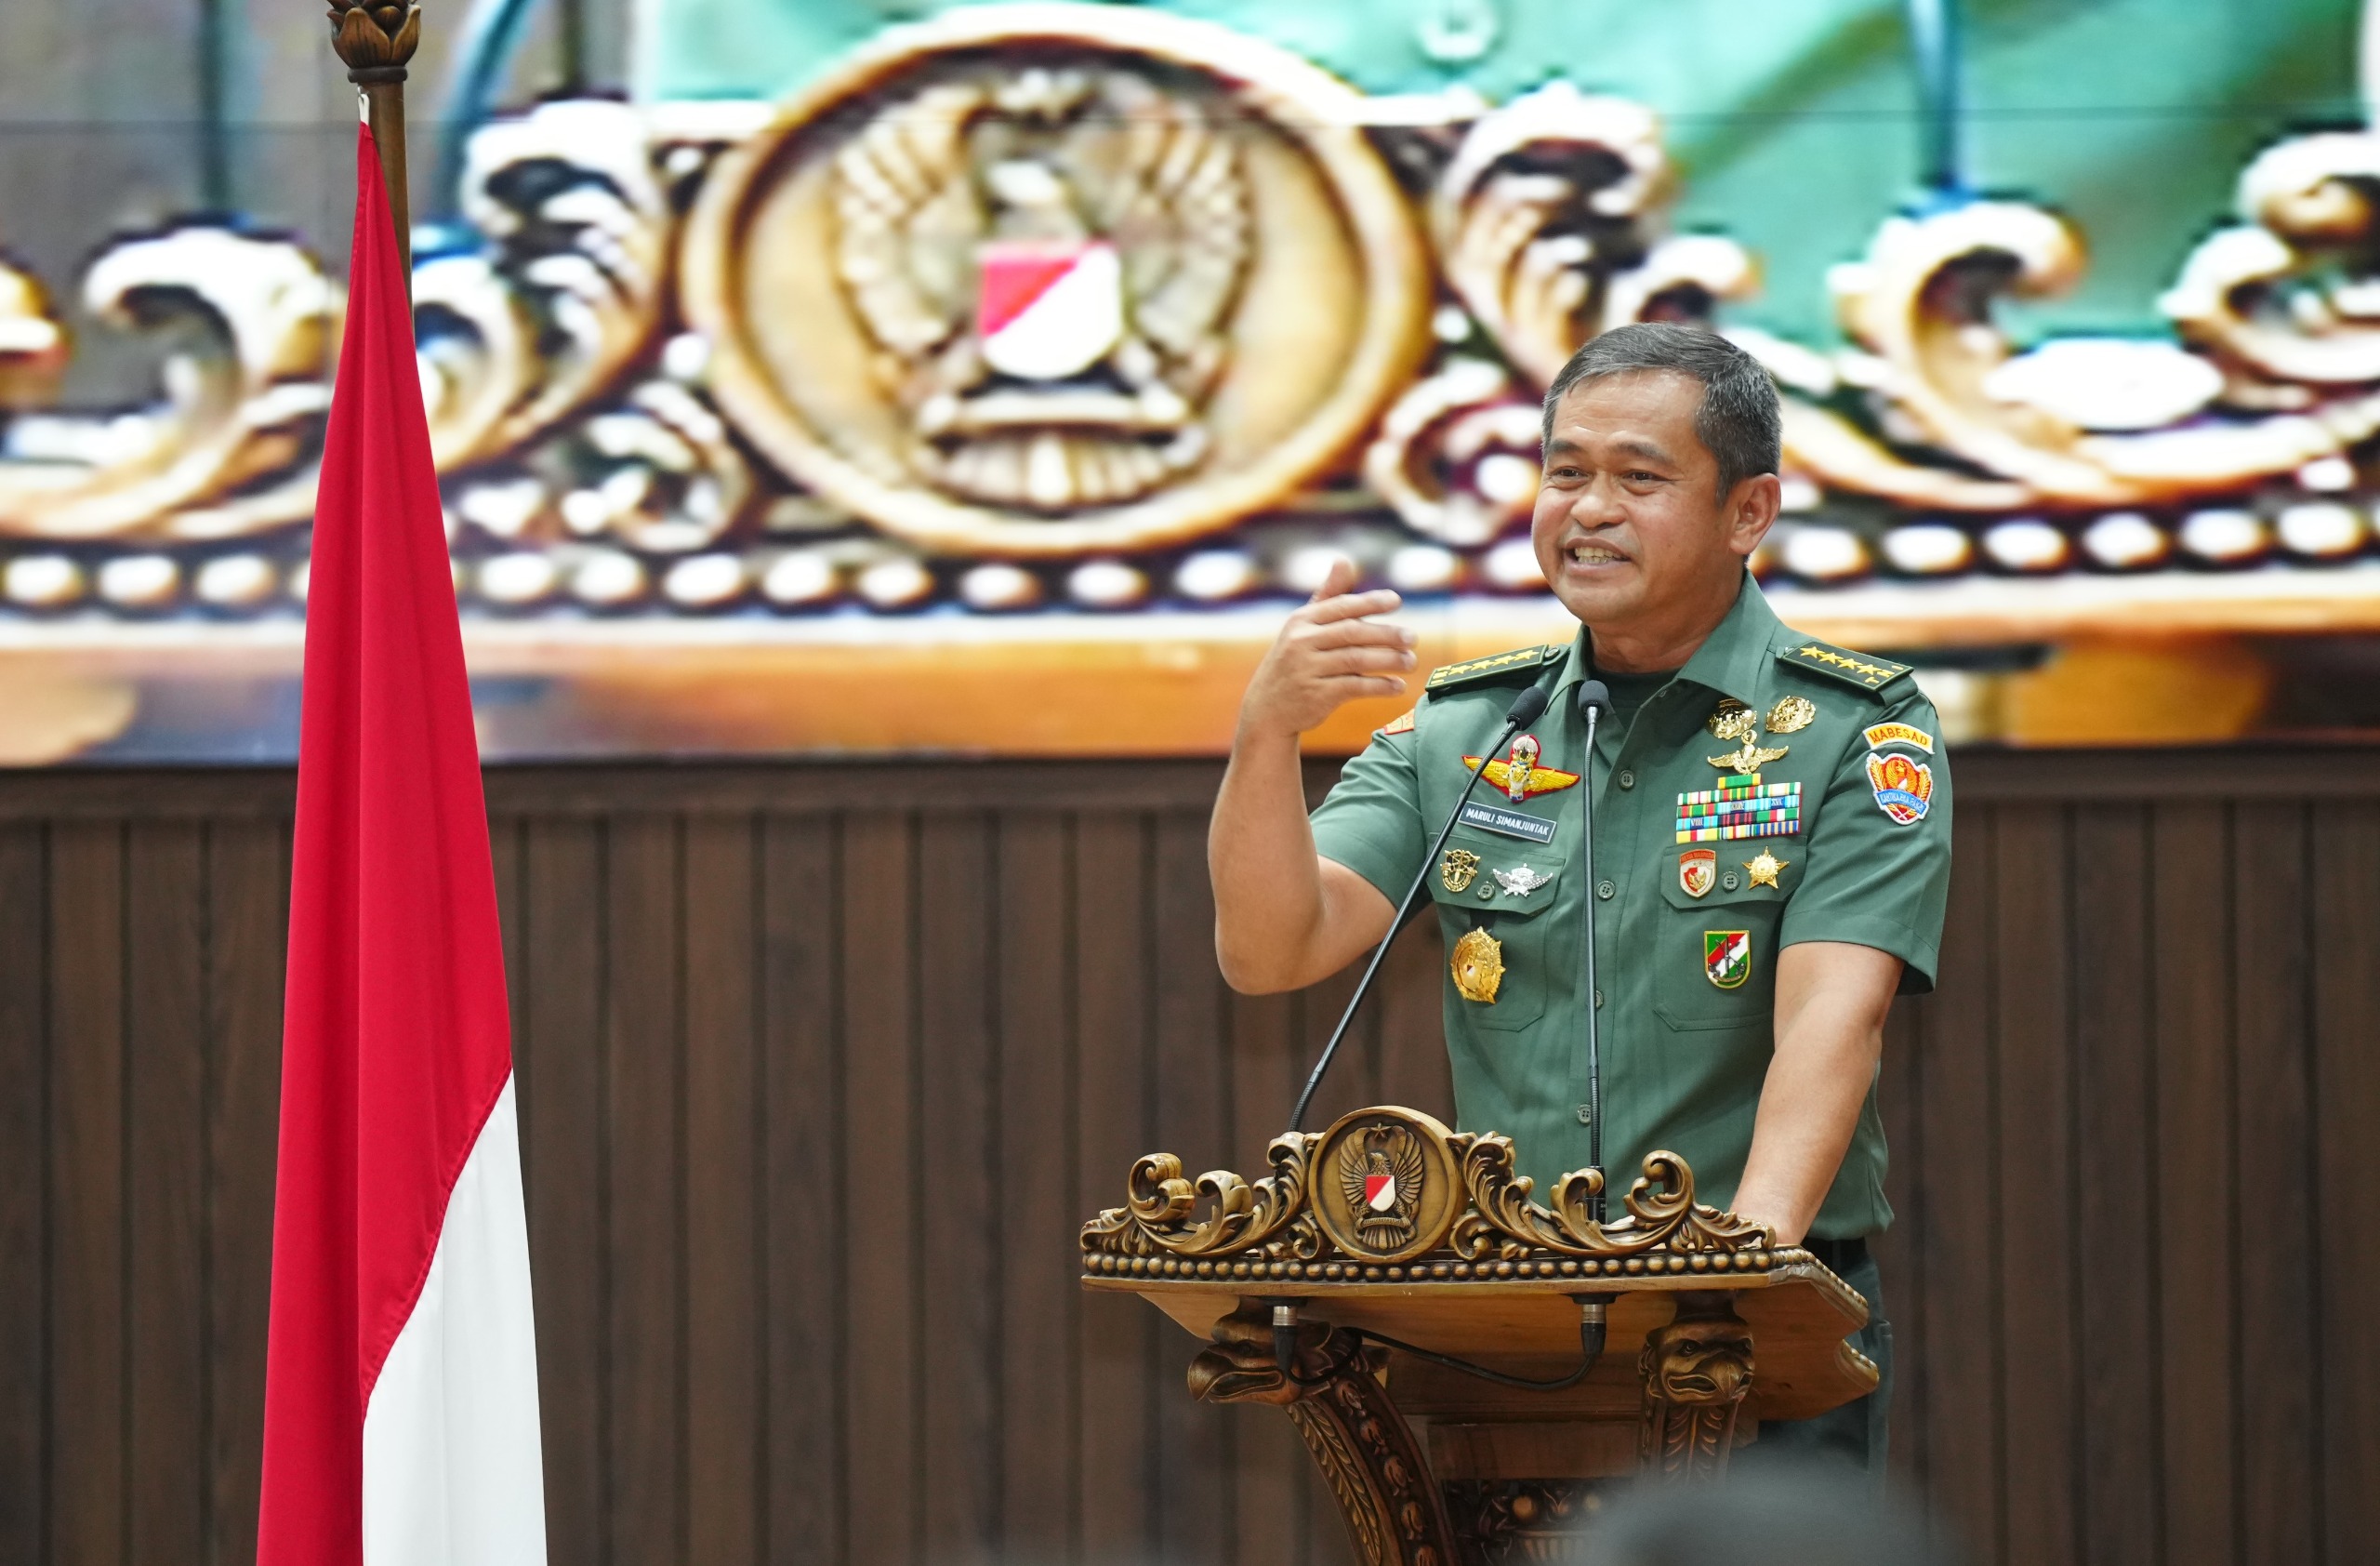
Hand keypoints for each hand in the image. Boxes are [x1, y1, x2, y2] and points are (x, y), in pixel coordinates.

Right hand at [1238, 557, 1415, 740]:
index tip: (1396, 601)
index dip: (1369, 602)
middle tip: (1412, 638)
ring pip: (1356, 659)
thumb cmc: (1294, 661)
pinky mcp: (1316, 695)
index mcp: (1301, 621)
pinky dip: (1379, 686)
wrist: (1268, 709)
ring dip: (1388, 660)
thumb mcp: (1303, 628)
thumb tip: (1344, 560)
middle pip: (1352, 633)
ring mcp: (1307, 669)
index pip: (1341, 607)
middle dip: (1386, 634)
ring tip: (1411, 662)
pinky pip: (1354, 687)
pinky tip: (1398, 686)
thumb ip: (1328, 596)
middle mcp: (1302, 642)